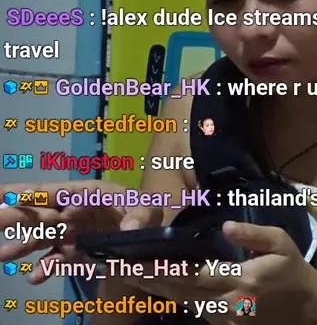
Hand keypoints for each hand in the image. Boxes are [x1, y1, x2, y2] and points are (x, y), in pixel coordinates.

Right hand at [0, 181, 136, 282]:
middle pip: (38, 213)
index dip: (30, 193)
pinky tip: (36, 277)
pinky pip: (53, 260)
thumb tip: (129, 228)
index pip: (55, 192)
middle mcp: (72, 212)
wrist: (148, 236)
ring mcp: (69, 233)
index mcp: (87, 194)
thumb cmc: (145, 211)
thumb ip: (141, 215)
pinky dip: (44, 268)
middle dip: (11, 216)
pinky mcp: (72, 252)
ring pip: (39, 238)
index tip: (5, 195)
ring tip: (3, 255)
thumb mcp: (151, 208)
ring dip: (21, 246)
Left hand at [123, 221, 316, 324]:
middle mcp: (228, 303)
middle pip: (179, 292)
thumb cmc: (296, 274)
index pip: (193, 274)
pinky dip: (173, 297)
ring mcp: (225, 318)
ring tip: (130, 275)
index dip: (161, 269)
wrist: (308, 315)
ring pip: (182, 303)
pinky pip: (194, 309)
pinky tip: (157, 287)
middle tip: (117, 267)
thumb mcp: (284, 244)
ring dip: (155, 290)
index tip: (135, 259)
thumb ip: (253, 235)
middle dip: (147, 279)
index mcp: (243, 280)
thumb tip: (224, 226)